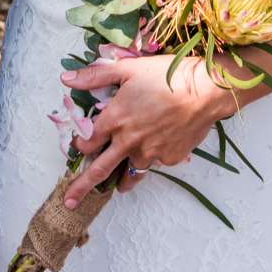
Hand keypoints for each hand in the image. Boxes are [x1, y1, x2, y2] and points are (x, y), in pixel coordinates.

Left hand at [58, 54, 230, 207]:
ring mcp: (149, 153)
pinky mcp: (168, 158)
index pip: (88, 142)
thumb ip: (95, 76)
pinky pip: (156, 161)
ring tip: (119, 187)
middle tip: (69, 202)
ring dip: (122, 181)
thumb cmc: (167, 76)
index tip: (80, 145)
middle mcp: (128, 141)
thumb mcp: (128, 69)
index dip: (81, 145)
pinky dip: (154, 157)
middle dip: (81, 188)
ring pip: (131, 173)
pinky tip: (161, 143)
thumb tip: (66, 79)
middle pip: (99, 170)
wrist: (205, 91)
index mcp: (115, 120)